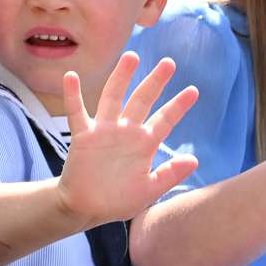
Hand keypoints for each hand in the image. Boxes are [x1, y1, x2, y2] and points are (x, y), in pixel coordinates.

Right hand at [54, 52, 198, 228]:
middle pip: (142, 100)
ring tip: (132, 57)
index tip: (194, 90)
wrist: (86, 208)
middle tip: (169, 63)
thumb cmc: (118, 200)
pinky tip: (71, 76)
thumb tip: (194, 160)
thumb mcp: (149, 190)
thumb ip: (169, 175)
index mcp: (144, 144)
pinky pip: (76, 112)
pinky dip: (73, 95)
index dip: (178, 106)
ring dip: (121, 77)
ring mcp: (104, 131)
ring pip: (113, 98)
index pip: (164, 120)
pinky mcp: (83, 136)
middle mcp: (126, 132)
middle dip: (155, 82)